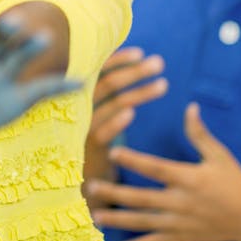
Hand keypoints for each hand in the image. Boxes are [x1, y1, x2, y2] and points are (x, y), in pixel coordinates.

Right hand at [84, 47, 167, 196]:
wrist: (77, 188)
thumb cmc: (91, 150)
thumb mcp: (94, 121)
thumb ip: (105, 100)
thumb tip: (126, 72)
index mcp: (80, 100)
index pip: (97, 73)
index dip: (117, 61)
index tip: (140, 52)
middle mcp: (77, 110)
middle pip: (105, 84)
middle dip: (133, 71)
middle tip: (159, 63)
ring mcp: (81, 129)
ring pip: (109, 105)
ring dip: (138, 93)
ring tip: (164, 85)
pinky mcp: (86, 150)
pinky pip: (100, 132)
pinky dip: (115, 121)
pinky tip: (131, 114)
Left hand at [87, 102, 240, 240]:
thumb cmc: (236, 183)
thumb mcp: (220, 156)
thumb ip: (200, 134)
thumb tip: (189, 106)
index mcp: (189, 179)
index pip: (156, 169)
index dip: (134, 160)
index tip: (112, 151)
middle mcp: (181, 202)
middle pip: (142, 198)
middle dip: (115, 193)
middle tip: (90, 187)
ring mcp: (180, 223)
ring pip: (144, 223)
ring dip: (118, 220)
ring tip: (95, 216)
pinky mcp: (182, 238)